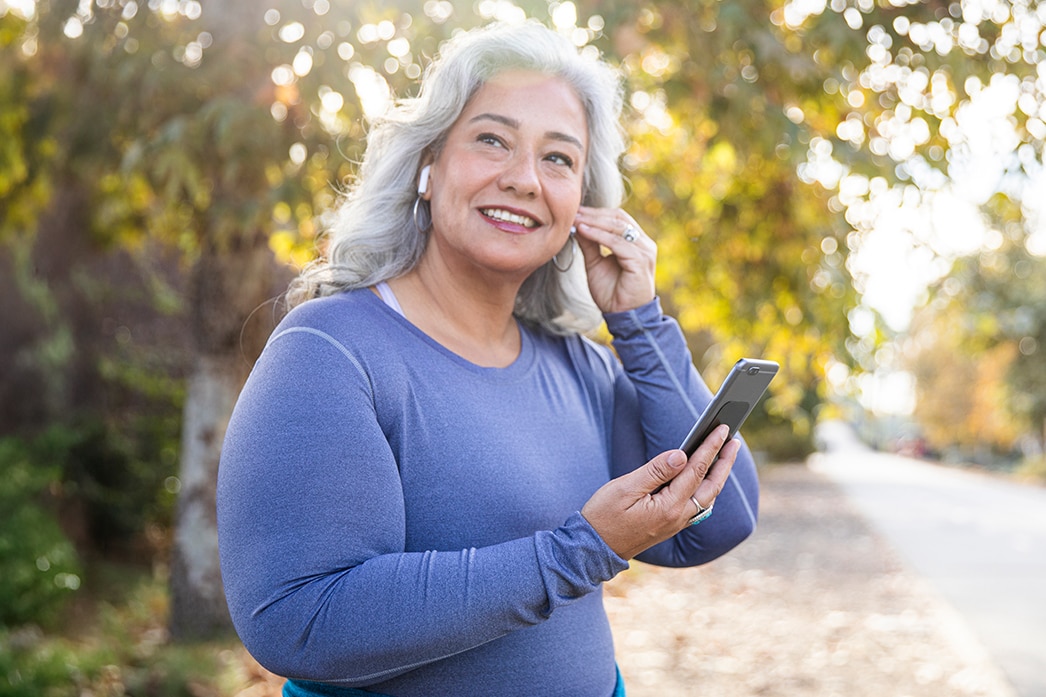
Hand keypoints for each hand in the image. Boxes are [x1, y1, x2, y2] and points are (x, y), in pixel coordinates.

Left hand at [573, 206, 655, 312]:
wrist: (623, 316)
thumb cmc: (612, 292)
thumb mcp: (596, 263)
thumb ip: (590, 244)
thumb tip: (577, 225)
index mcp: (636, 242)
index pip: (617, 218)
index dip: (596, 212)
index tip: (574, 211)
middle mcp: (644, 243)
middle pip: (618, 218)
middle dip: (594, 214)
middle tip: (573, 212)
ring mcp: (645, 251)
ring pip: (618, 227)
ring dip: (594, 222)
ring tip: (576, 220)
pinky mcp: (641, 261)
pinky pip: (617, 243)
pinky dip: (599, 235)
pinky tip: (584, 231)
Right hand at [580, 425, 740, 559]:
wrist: (594, 549)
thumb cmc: (603, 516)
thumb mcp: (625, 488)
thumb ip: (655, 471)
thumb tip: (681, 455)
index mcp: (668, 506)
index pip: (696, 470)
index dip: (710, 447)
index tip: (721, 429)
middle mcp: (678, 517)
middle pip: (711, 485)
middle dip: (724, 461)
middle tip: (735, 440)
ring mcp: (676, 523)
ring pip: (707, 497)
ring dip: (718, 475)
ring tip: (725, 456)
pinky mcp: (670, 526)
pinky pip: (699, 506)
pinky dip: (708, 489)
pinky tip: (707, 480)